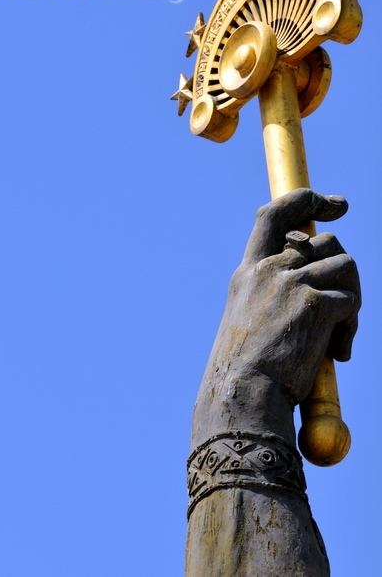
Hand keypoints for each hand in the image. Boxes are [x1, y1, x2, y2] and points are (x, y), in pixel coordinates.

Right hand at [192, 189, 360, 443]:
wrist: (242, 395)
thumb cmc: (247, 370)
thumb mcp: (252, 321)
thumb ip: (276, 296)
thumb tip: (320, 288)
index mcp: (249, 272)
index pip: (274, 215)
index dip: (306, 200)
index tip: (334, 204)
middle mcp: (269, 270)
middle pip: (327, 241)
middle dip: (344, 270)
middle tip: (346, 305)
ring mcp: (291, 283)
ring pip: (346, 265)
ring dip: (353, 299)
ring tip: (340, 334)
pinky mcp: (314, 305)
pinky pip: (351, 301)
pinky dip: (351, 329)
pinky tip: (337, 355)